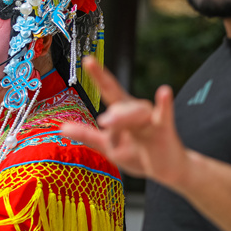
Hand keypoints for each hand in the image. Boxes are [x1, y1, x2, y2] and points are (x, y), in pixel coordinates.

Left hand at [60, 56, 191, 188]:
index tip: (88, 59)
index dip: (99, 75)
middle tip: (102, 122)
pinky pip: (164, 116)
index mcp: (123, 113)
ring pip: (137, 113)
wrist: (168, 171)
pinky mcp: (165, 131)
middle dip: (110, 109)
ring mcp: (151, 120)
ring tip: (107, 123)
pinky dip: (164, 105)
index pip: (110, 90)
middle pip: (121, 103)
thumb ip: (88, 136)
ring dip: (124, 117)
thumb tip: (62, 128)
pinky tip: (164, 92)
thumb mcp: (109, 147)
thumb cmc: (139, 155)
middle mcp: (137, 112)